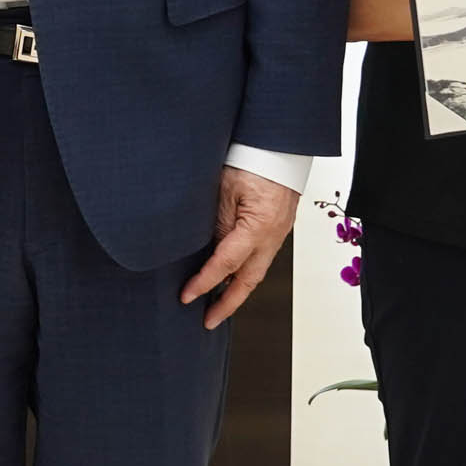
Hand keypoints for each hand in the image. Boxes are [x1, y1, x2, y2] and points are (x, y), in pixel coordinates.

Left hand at [181, 167, 295, 328]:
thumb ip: (214, 222)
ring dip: (237, 289)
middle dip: (227, 304)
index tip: (186, 297)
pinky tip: (232, 276)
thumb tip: (202, 250)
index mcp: (258, 227)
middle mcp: (272, 235)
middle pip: (248, 280)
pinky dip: (245, 271)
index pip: (225, 264)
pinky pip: (260, 257)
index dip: (204, 283)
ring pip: (256, 271)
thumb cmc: (250, 159)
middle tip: (208, 321)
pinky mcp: (277, 228)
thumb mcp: (223, 189)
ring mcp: (278, 233)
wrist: (278, 144)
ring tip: (217, 305)